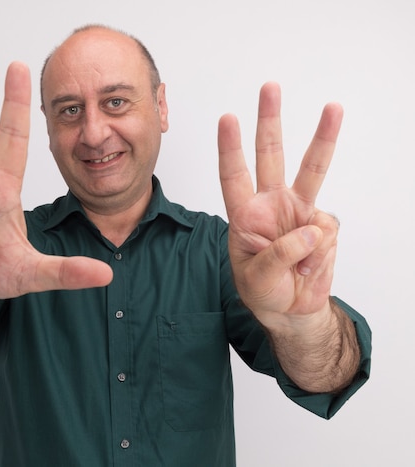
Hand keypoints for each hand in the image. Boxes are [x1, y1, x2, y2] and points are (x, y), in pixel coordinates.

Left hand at [217, 82, 341, 327]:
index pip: (233, 176)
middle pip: (271, 156)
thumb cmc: (263, 292)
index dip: (230, 148)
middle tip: (270, 88)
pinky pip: (326, 230)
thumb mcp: (256, 279)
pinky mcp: (323, 226)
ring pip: (312, 169)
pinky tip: (309, 267)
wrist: (291, 310)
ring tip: (333, 108)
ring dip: (322, 138)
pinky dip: (320, 254)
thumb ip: (279, 254)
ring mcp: (299, 212)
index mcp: (245, 214)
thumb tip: (310, 230)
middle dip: (270, 121)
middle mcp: (271, 205)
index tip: (227, 118)